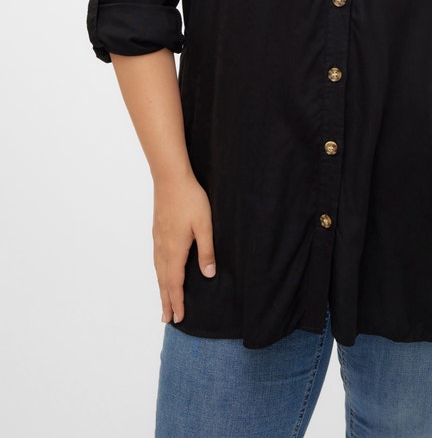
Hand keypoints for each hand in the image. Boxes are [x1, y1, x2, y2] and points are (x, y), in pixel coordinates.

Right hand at [152, 173, 215, 323]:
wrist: (170, 178)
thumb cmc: (190, 199)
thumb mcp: (204, 225)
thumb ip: (206, 250)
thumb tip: (208, 274)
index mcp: (175, 249)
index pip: (175, 282)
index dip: (177, 301)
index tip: (178, 318)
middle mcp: (163, 248)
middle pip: (164, 281)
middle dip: (167, 300)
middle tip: (167, 319)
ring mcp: (158, 239)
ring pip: (158, 271)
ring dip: (161, 288)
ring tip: (164, 301)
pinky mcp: (157, 230)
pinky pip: (157, 260)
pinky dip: (159, 273)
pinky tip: (161, 272)